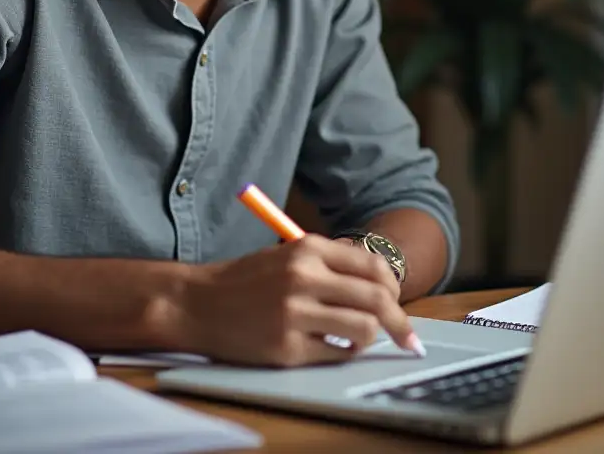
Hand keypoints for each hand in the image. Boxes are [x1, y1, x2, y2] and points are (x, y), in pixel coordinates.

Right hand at [181, 234, 420, 366]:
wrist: (197, 303)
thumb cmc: (246, 280)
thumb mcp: (288, 256)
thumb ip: (330, 265)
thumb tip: (381, 286)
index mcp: (307, 249)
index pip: (374, 267)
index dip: (394, 288)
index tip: (398, 304)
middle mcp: (304, 278)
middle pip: (377, 299)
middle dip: (399, 321)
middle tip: (406, 336)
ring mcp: (295, 314)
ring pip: (364, 329)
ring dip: (370, 337)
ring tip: (357, 338)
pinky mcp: (287, 348)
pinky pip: (337, 354)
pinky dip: (344, 352)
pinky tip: (333, 346)